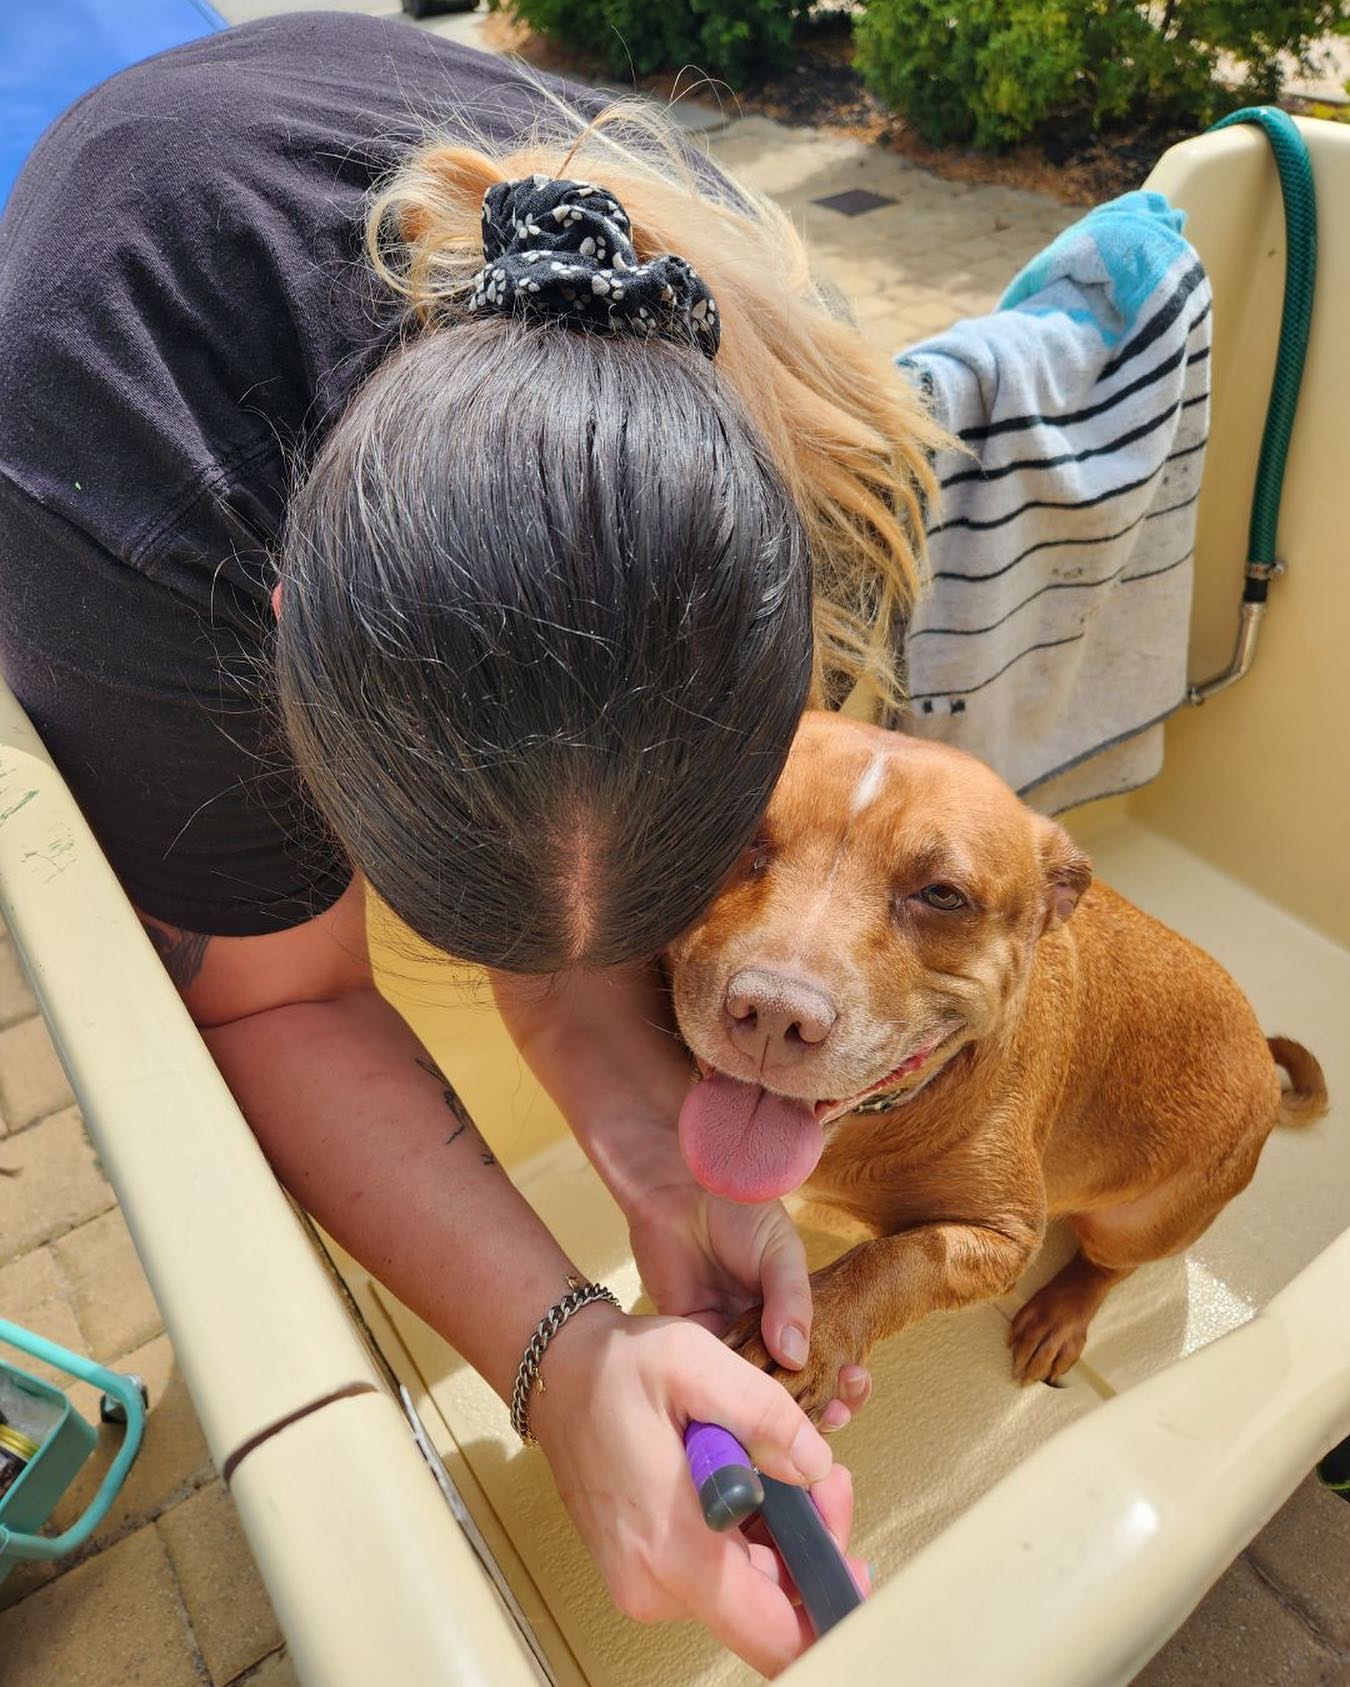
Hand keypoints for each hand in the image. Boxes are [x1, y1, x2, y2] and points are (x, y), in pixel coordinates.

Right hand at [531, 1304, 869, 1676]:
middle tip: (823, 1477)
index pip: (774, 1635)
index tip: (853, 1561)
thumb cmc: (614, 1367)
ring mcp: (649, 1582)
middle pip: (771, 1611)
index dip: (829, 1606)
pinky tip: (752, 1476)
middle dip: (813, 1547)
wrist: (557, 1372)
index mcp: (673, 1549)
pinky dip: (750, 1533)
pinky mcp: (648, 1569)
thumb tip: (814, 1467)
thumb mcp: (693, 1359)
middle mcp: (657, 1585)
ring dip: (784, 1535)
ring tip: (783, 1461)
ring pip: (749, 1589)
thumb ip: (764, 1412)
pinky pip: (720, 1571)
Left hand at [626, 1148, 870, 1431]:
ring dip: (766, 1407)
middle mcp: (760, 1326)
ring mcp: (724, 1331)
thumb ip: (791, 1300)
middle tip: (830, 1421)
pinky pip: (705, 1369)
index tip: (852, 1392)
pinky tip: (738, 1408)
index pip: (823, 1354)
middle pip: (788, 1379)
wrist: (680, 1182)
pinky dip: (720, 1390)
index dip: (839, 1379)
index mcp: (790, 1307)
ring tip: (787, 1426)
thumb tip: (797, 1357)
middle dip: (810, 1405)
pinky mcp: (687, 1331)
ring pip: (748, 1383)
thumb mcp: (779, 1250)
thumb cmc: (737, 1205)